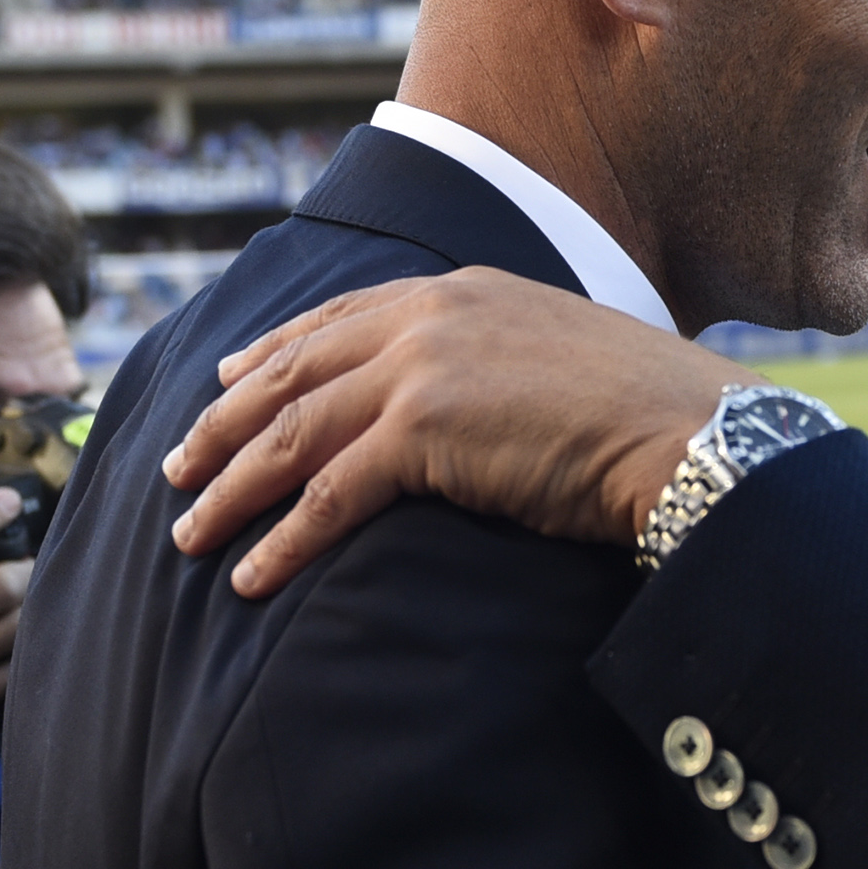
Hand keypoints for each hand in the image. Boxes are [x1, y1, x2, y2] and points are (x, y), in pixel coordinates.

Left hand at [162, 269, 735, 596]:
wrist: (691, 433)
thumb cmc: (654, 414)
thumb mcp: (568, 361)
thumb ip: (508, 365)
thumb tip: (495, 408)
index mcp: (461, 292)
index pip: (339, 319)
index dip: (272, 351)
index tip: (227, 376)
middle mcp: (429, 318)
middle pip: (293, 372)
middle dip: (224, 422)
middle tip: (176, 465)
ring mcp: (421, 369)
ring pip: (292, 432)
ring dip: (231, 488)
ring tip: (190, 532)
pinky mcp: (423, 431)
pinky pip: (327, 492)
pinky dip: (283, 539)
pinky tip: (252, 576)